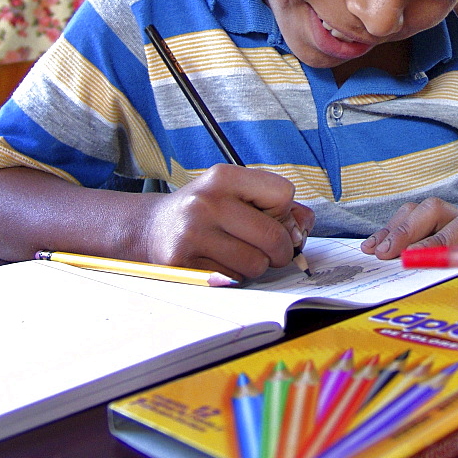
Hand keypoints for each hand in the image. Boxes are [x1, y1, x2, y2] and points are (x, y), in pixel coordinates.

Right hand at [140, 164, 314, 280]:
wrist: (152, 228)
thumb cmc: (207, 212)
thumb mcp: (237, 194)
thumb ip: (279, 206)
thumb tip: (304, 228)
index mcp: (223, 177)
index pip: (283, 193)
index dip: (283, 210)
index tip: (267, 215)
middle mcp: (206, 202)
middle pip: (274, 236)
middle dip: (280, 249)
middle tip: (268, 249)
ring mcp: (192, 234)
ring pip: (256, 264)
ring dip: (255, 265)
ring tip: (236, 253)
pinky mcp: (182, 264)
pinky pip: (233, 280)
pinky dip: (234, 277)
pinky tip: (217, 263)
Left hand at [360, 198, 457, 259]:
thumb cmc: (456, 268)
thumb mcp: (426, 260)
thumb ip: (404, 252)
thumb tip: (373, 251)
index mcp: (438, 218)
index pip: (411, 212)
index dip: (391, 228)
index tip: (372, 249)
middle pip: (433, 209)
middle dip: (407, 230)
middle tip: (389, 253)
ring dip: (439, 241)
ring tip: (418, 258)